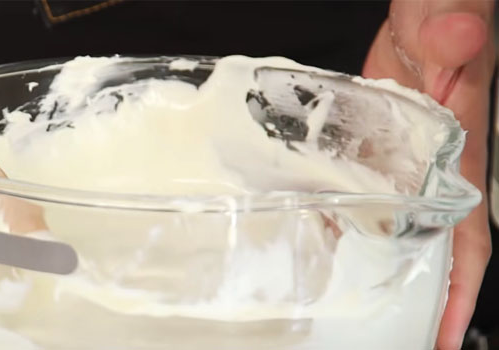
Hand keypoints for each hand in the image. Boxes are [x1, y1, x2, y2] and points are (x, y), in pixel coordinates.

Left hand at [363, 1, 494, 348]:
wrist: (422, 9)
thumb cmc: (444, 16)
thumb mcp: (450, 22)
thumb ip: (454, 32)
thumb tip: (454, 44)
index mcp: (456, 154)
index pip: (465, 234)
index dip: (456, 289)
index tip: (442, 335)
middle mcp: (427, 169)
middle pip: (422, 247)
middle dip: (407, 295)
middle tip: (383, 336)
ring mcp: (396, 163)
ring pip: (384, 227)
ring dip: (369, 266)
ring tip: (342, 307)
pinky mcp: (369, 150)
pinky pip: (354, 195)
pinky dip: (337, 221)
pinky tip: (310, 241)